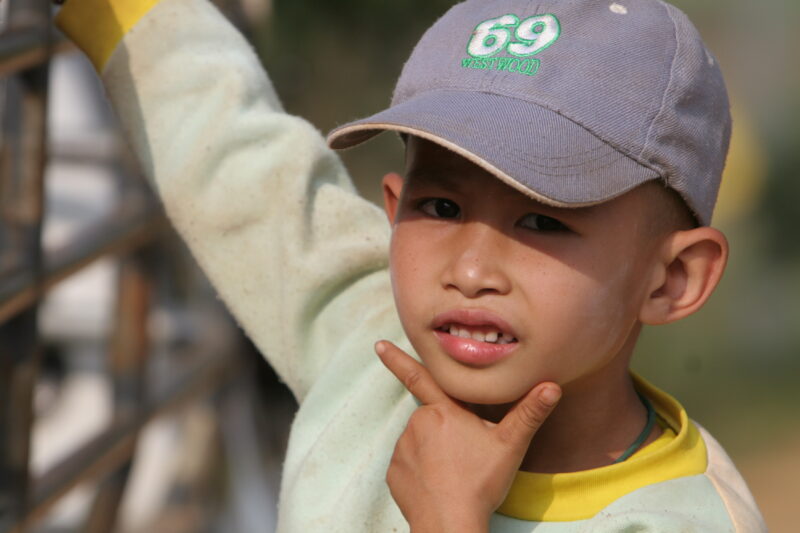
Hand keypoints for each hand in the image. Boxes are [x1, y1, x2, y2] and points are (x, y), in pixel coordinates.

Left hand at [375, 341, 560, 532]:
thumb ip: (530, 413)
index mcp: (444, 412)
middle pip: (432, 418)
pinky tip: (438, 484)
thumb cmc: (480, 483)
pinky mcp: (394, 473)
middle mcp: (417, 424)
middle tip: (466, 456)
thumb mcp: (510, 445)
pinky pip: (408, 464)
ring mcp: (402, 450)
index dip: (397, 359)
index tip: (379, 345)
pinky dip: (421, 471)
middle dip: (447, 431)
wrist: (450, 524)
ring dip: (434, 450)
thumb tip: (553, 386)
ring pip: (420, 441)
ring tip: (455, 472)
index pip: (419, 376)